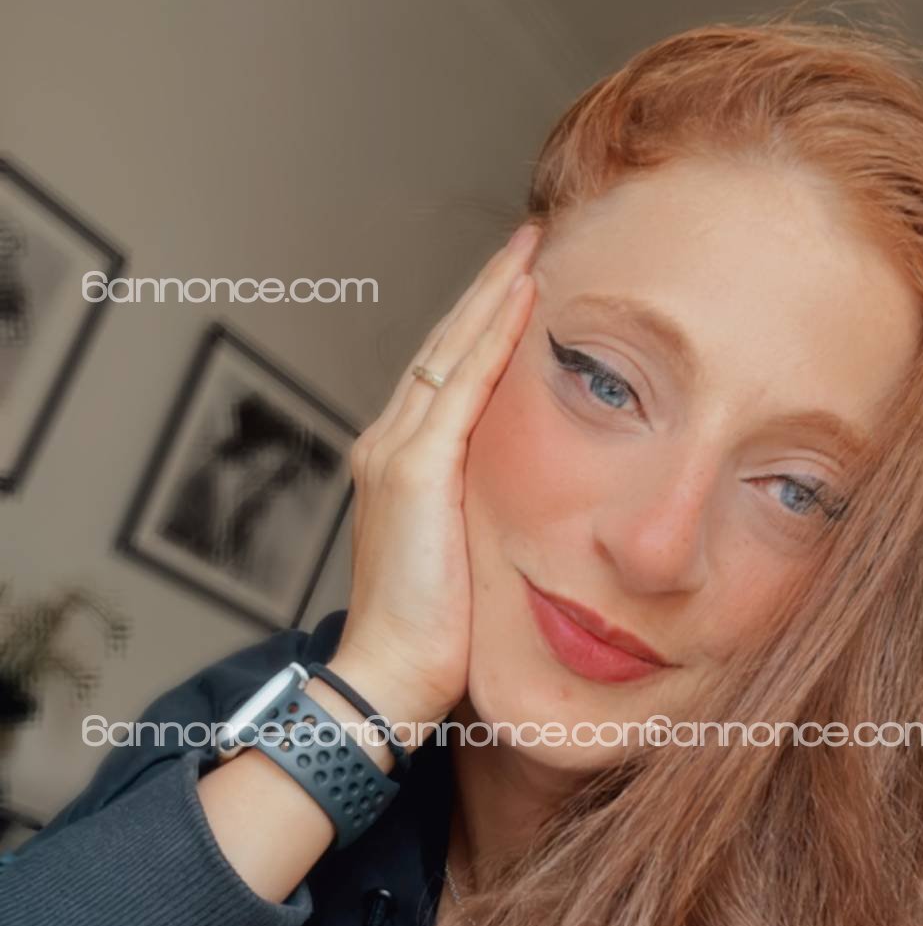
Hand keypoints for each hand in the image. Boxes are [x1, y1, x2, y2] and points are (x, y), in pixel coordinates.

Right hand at [332, 222, 540, 735]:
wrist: (388, 682)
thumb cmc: (433, 643)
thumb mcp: (462, 563)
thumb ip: (483, 520)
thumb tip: (533, 511)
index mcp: (398, 469)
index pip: (443, 378)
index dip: (480, 330)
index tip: (522, 291)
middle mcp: (386, 447)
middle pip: (442, 348)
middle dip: (486, 293)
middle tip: (528, 243)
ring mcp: (395, 455)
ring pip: (451, 351)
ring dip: (493, 296)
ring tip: (531, 248)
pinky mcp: (415, 472)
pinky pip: (463, 385)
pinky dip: (494, 336)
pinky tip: (526, 298)